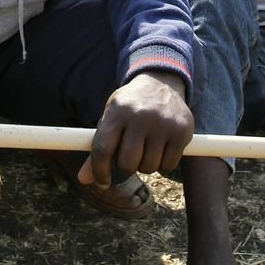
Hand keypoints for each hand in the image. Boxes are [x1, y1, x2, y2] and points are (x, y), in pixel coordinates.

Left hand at [78, 71, 191, 186]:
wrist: (160, 82)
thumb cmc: (129, 108)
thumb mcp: (110, 118)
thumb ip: (98, 148)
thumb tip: (83, 179)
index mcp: (117, 111)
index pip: (103, 149)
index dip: (99, 171)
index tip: (103, 182)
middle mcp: (140, 115)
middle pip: (127, 163)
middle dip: (126, 167)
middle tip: (129, 158)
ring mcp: (163, 123)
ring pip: (149, 167)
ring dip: (145, 166)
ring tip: (146, 149)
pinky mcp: (182, 130)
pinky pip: (168, 166)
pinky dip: (163, 165)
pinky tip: (161, 149)